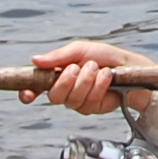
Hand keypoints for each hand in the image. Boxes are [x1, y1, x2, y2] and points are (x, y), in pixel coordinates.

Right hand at [26, 38, 143, 114]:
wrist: (129, 67)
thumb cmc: (105, 57)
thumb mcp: (81, 50)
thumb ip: (58, 56)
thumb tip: (34, 60)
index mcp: (58, 74)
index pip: (36, 88)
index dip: (28, 93)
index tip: (27, 94)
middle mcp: (66, 89)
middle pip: (54, 97)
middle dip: (66, 82)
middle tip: (77, 68)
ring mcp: (79, 100)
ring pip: (72, 100)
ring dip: (86, 81)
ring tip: (98, 69)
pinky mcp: (93, 108)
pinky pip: (89, 102)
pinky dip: (99, 87)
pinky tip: (106, 78)